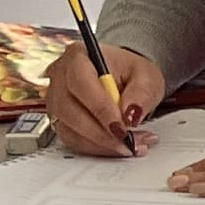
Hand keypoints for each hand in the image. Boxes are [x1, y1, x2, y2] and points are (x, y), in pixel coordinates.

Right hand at [43, 41, 164, 155]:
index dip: (100, 108)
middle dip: (101, 132)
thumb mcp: (147, 76)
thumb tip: (130, 115)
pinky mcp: (60, 119)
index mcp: (79, 56)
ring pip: (68, 129)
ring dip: (100, 144)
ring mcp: (56, 99)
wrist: (124, 77)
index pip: (81, 83)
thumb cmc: (131, 72)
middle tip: (128, 141)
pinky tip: (118, 146)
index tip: (121, 127)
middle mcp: (61, 76)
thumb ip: (142, 93)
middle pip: (69, 109)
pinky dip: (96, 148)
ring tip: (130, 145)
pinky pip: (72, 140)